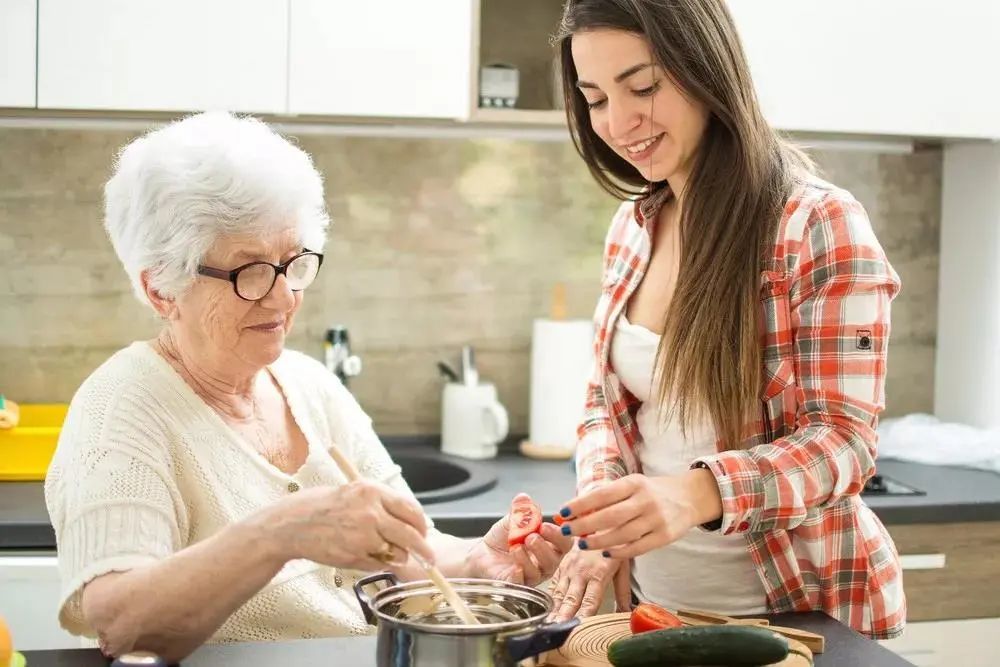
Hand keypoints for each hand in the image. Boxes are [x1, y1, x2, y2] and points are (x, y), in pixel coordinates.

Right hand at [259, 480, 434, 570]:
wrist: (293, 523)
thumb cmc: (323, 506)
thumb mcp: (355, 492)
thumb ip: (382, 504)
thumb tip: (409, 521)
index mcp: (373, 492)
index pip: (411, 510)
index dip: (421, 525)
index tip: (424, 532)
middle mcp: (371, 512)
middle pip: (411, 535)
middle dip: (423, 549)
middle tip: (428, 558)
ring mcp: (363, 536)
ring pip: (398, 553)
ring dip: (397, 556)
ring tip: (383, 550)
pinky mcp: (354, 555)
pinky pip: (379, 564)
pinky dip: (379, 563)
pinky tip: (364, 554)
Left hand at [466, 494, 572, 585]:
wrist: (482, 553)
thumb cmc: (503, 538)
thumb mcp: (512, 521)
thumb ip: (520, 510)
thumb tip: (524, 498)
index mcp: (549, 545)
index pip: (564, 543)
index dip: (558, 535)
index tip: (544, 525)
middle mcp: (544, 563)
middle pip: (554, 559)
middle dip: (544, 546)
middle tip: (531, 536)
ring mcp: (532, 576)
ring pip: (539, 572)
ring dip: (528, 558)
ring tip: (516, 546)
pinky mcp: (516, 586)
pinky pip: (522, 584)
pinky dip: (519, 576)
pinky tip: (514, 567)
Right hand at [546, 544, 630, 621]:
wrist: (598, 522)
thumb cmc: (613, 544)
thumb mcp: (623, 566)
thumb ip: (623, 592)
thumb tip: (626, 612)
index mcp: (599, 574)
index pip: (591, 600)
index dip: (584, 615)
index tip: (578, 627)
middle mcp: (582, 572)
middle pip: (571, 599)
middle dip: (564, 616)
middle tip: (557, 628)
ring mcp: (570, 568)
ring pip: (560, 593)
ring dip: (554, 609)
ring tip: (549, 622)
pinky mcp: (562, 565)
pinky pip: (555, 584)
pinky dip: (550, 597)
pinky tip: (546, 608)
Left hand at [558, 470, 721, 558]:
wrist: (689, 497)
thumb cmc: (651, 491)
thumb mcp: (632, 485)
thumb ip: (608, 497)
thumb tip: (574, 511)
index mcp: (634, 483)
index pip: (602, 494)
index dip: (581, 504)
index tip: (563, 512)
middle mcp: (645, 500)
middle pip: (610, 516)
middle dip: (584, 525)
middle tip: (567, 532)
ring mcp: (656, 519)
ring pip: (622, 535)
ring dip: (598, 542)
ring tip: (582, 545)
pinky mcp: (664, 537)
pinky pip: (637, 548)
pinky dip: (619, 552)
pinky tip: (605, 553)